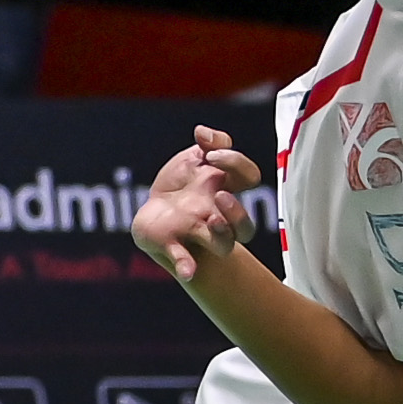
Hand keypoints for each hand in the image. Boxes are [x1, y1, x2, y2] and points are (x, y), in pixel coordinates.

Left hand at [134, 126, 265, 282]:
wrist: (154, 212)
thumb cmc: (182, 185)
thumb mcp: (194, 159)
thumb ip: (209, 143)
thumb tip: (203, 132)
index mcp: (225, 188)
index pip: (248, 178)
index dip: (235, 163)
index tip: (211, 156)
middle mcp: (218, 216)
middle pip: (245, 227)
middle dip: (237, 213)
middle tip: (219, 195)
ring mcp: (198, 233)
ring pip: (224, 246)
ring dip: (222, 235)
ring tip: (211, 220)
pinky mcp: (174, 246)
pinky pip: (184, 262)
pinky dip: (186, 266)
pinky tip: (187, 271)